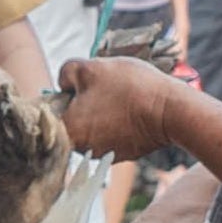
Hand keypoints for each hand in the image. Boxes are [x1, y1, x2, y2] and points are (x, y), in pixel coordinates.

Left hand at [58, 56, 181, 161]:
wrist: (171, 111)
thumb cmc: (129, 88)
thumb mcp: (91, 67)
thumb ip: (66, 72)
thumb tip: (64, 83)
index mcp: (67, 130)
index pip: (50, 112)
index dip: (62, 94)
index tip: (76, 85)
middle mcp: (81, 150)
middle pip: (72, 120)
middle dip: (82, 102)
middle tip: (101, 86)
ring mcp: (103, 154)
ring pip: (93, 126)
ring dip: (100, 112)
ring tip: (119, 97)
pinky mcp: (122, 155)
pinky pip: (111, 135)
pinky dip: (116, 123)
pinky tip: (129, 109)